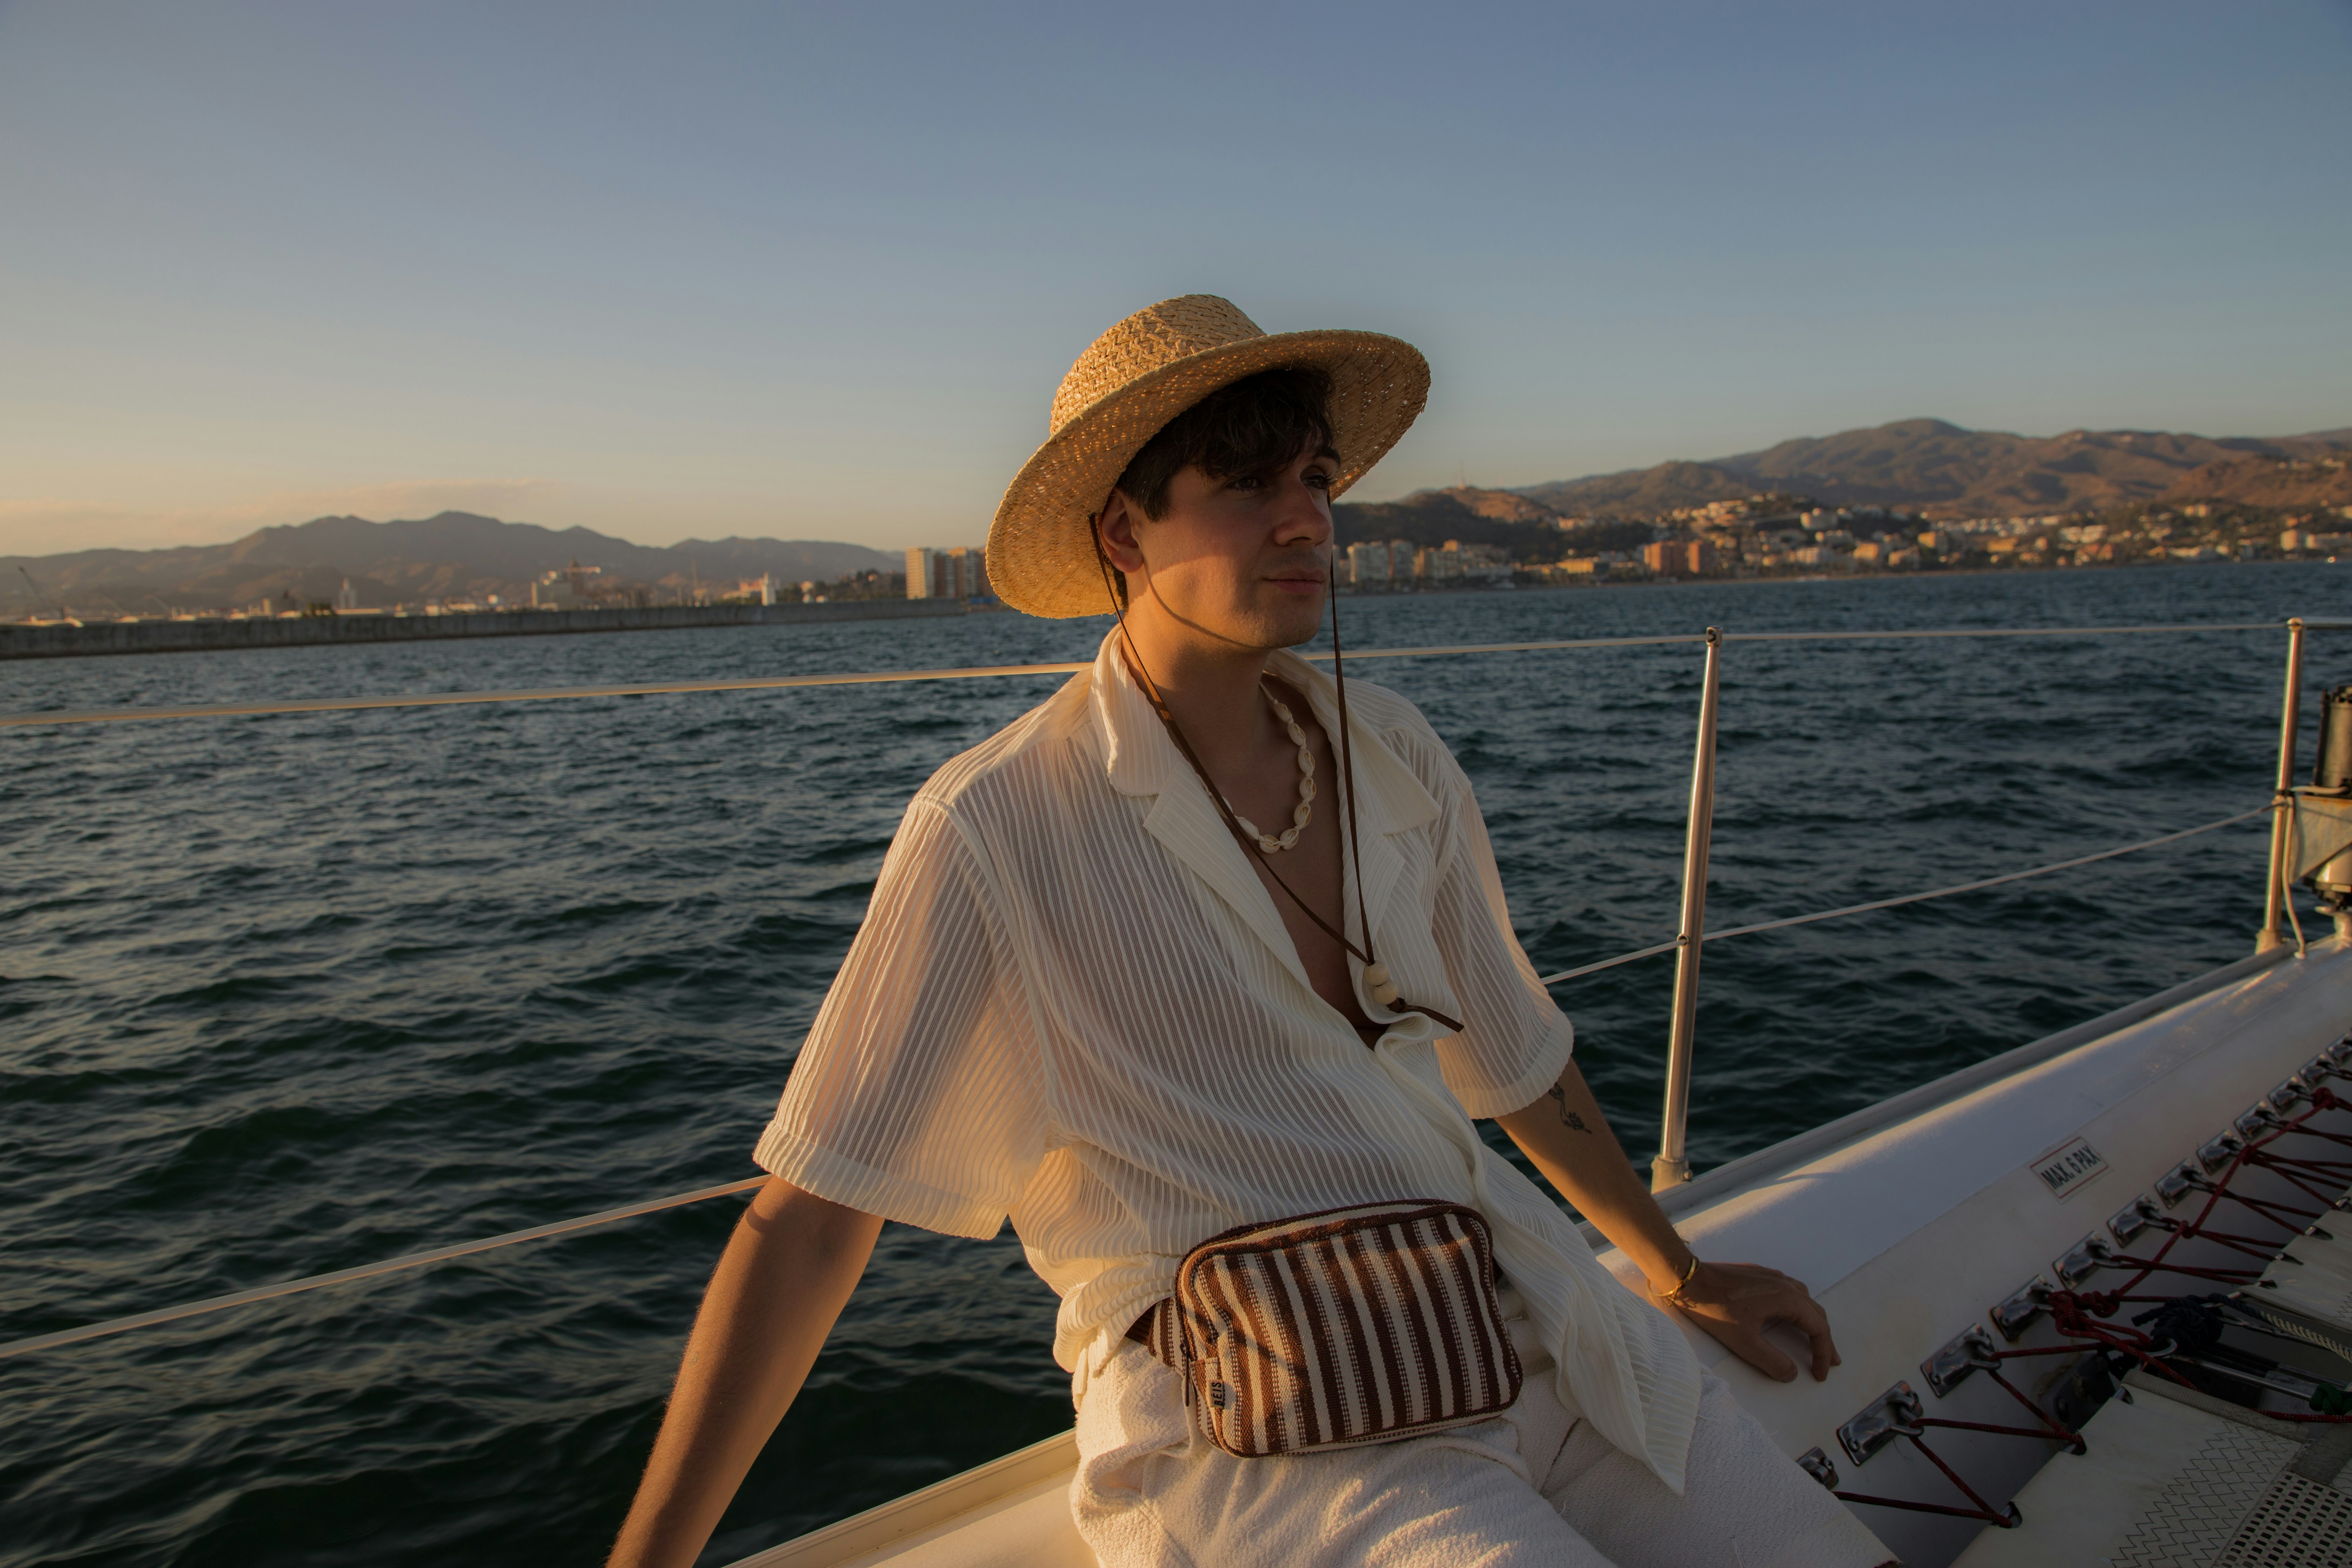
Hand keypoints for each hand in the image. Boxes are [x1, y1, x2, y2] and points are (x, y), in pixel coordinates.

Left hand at [1652, 1260, 1839, 1382]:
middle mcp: (1784, 1284)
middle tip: (1828, 1361)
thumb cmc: (1715, 1310)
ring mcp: (1771, 1276)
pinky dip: (1796, 1308)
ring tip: (1814, 1339)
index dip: (1823, 1353)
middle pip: (1815, 1313)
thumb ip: (1772, 1361)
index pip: (1818, 1328)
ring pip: (1803, 1300)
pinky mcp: (1757, 1275)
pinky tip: (1787, 1316)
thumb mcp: (1744, 1343)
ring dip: (1812, 1321)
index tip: (1820, 1374)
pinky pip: (1787, 1291)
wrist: (1688, 1279)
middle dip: (1824, 1339)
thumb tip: (1792, 1373)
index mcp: (1787, 1299)